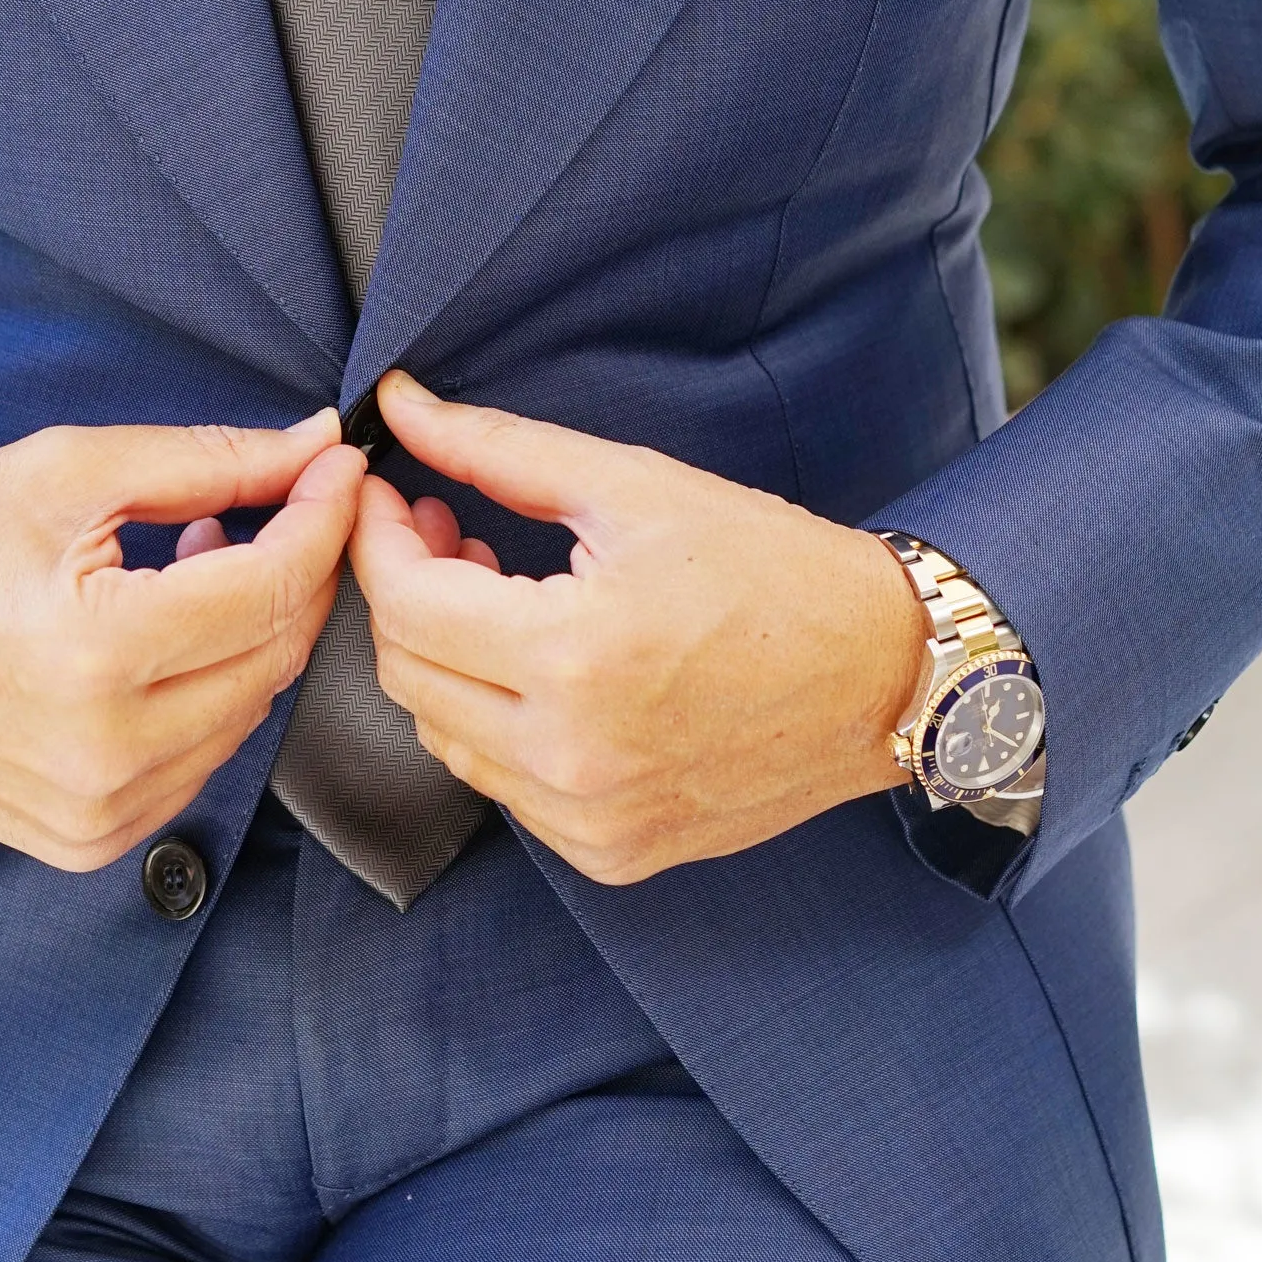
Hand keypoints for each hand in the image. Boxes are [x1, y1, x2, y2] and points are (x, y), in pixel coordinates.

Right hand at [0, 414, 361, 871]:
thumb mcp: (66, 471)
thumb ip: (206, 460)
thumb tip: (315, 446)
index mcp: (95, 653)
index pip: (272, 587)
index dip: (322, 516)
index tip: (338, 465)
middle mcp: (104, 753)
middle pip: (276, 655)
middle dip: (299, 570)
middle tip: (283, 501)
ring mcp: (97, 813)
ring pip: (250, 713)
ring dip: (252, 633)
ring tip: (201, 557)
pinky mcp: (87, 842)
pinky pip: (201, 762)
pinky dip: (209, 693)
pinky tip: (165, 633)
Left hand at [349, 374, 924, 884]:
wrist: (885, 674)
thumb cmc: (773, 569)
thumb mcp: (634, 487)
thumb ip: (499, 450)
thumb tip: (403, 406)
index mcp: (575, 657)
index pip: (407, 604)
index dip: (377, 537)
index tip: (388, 492)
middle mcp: (572, 757)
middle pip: (407, 674)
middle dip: (405, 591)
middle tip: (447, 530)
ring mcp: (591, 819)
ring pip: (442, 736)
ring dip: (446, 659)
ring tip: (499, 594)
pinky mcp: (611, 854)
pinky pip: (503, 787)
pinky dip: (496, 723)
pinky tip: (540, 669)